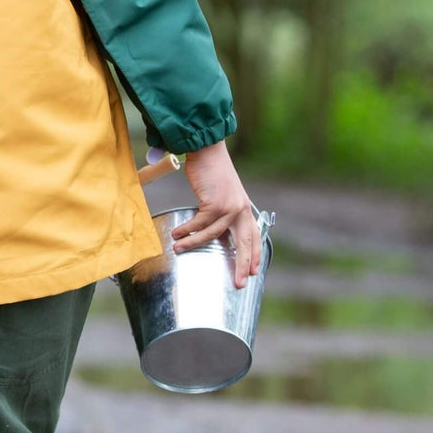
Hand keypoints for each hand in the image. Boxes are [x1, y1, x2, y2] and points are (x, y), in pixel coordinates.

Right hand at [172, 140, 260, 288]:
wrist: (207, 150)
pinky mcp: (215, 204)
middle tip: (238, 283)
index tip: (253, 271)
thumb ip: (224, 208)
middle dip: (241, 265)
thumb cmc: (212, 169)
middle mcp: (241, 210)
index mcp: (245, 208)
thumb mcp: (224, 191)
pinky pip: (199, 223)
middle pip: (244, 244)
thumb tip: (213, 224)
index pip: (255, 235)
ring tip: (179, 248)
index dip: (255, 254)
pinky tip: (177, 232)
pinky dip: (187, 230)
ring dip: (194, 243)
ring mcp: (230, 207)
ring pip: (212, 235)